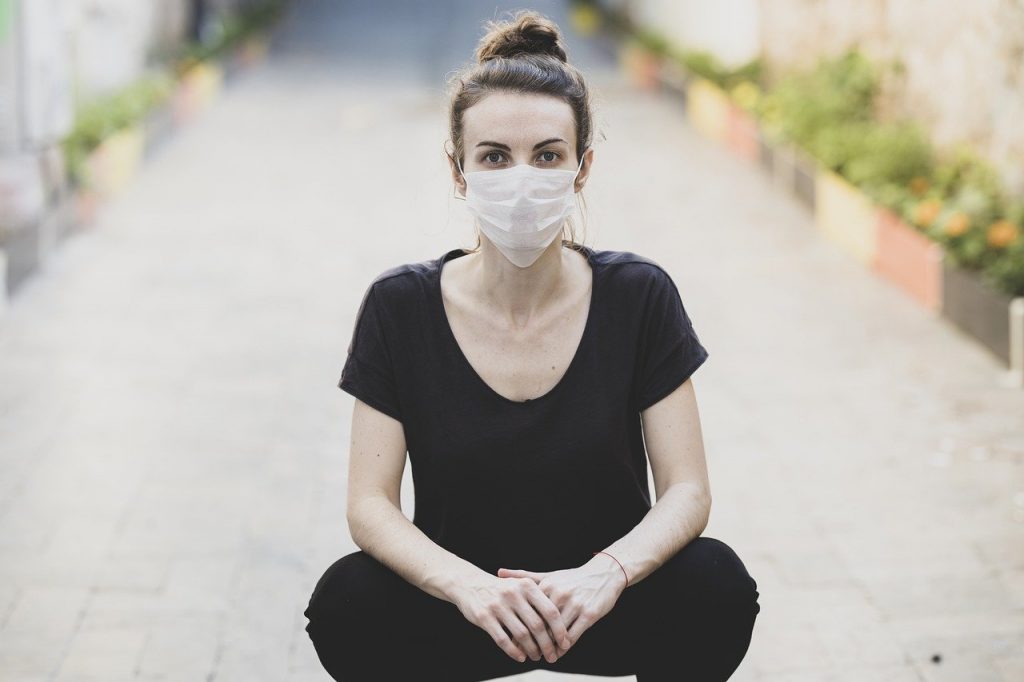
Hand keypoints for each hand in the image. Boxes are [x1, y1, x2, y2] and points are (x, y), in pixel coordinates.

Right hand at [449, 573, 571, 663]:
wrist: (470, 584)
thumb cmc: (502, 589)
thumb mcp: (521, 586)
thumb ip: (539, 601)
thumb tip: (561, 627)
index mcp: (526, 585)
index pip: (550, 611)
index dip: (559, 629)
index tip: (565, 643)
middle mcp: (513, 594)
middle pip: (537, 625)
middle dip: (547, 645)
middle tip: (552, 656)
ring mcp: (498, 605)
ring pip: (521, 635)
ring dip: (532, 650)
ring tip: (536, 657)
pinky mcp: (484, 617)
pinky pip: (503, 639)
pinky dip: (514, 652)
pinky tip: (521, 657)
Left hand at [498, 553, 627, 657]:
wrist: (603, 575)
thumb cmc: (572, 578)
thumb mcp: (549, 575)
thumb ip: (524, 577)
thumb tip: (499, 572)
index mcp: (547, 585)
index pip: (529, 611)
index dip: (520, 627)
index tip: (513, 639)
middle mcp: (560, 594)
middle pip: (542, 624)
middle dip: (534, 641)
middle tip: (527, 653)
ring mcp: (575, 604)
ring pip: (557, 632)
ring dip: (550, 647)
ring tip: (544, 656)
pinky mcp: (589, 614)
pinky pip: (573, 635)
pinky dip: (565, 646)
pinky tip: (560, 652)